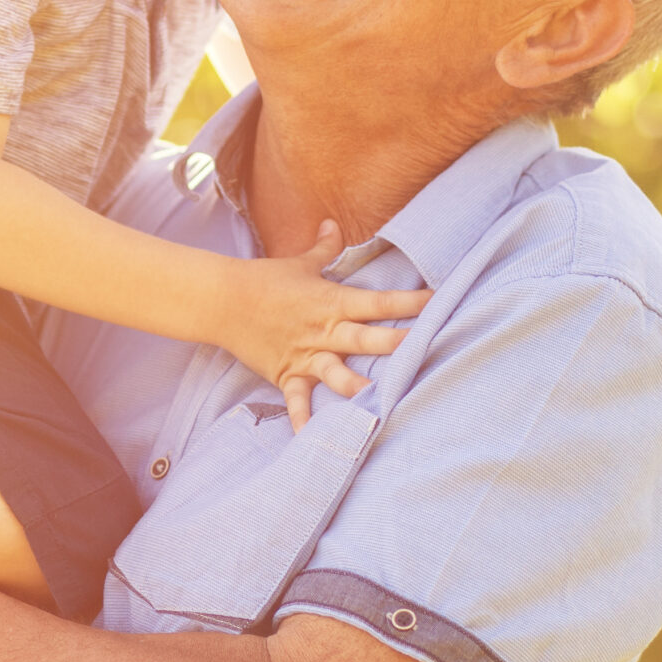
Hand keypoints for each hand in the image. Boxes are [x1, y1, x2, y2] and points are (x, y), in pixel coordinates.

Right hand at [214, 223, 428, 429]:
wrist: (222, 300)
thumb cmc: (264, 279)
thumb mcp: (299, 262)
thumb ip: (325, 247)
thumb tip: (333, 223)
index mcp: (333, 302)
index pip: (379, 302)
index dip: (410, 301)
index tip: (439, 300)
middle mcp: (324, 331)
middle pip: (365, 338)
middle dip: (395, 344)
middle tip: (423, 348)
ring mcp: (305, 355)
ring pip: (335, 372)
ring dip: (354, 385)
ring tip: (376, 398)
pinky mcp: (286, 373)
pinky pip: (296, 400)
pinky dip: (302, 418)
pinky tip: (312, 438)